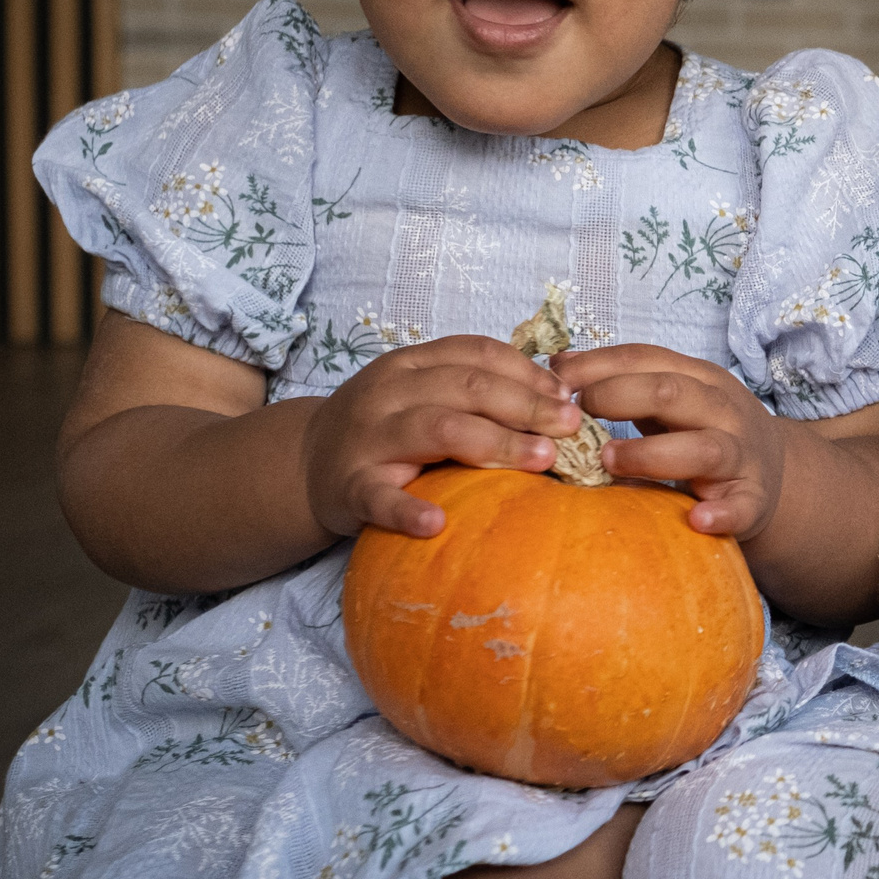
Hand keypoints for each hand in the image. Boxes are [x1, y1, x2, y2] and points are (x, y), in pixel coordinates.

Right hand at [302, 335, 578, 537]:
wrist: (305, 464)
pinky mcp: (349, 487)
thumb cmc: (385, 429)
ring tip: (541, 459)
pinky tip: (437, 524)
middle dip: (526, 405)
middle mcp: (388, 391)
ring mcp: (367, 437)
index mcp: (411, 363)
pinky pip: (379, 497)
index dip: (528, 372)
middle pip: (466, 387)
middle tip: (572, 426)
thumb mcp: (423, 394)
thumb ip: (476, 390)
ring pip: (436, 429)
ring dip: (495, 443)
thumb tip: (559, 399)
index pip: (476, 354)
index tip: (570, 395)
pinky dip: (407, 510)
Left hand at [547, 345, 788, 540]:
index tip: (555, 380)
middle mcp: (723, 410)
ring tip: (608, 462)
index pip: (646, 358)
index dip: (598, 365)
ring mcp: (741, 455)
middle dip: (617, 397)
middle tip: (574, 418)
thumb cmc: (706, 432)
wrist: (777, 474)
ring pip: (703, 448)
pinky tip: (695, 519)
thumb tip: (557, 365)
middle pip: (672, 392)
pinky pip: (740, 507)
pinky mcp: (752, 500)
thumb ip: (622, 382)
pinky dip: (720, 513)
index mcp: (701, 379)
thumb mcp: (672, 399)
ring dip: (651, 454)